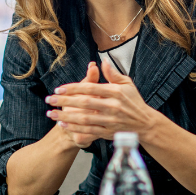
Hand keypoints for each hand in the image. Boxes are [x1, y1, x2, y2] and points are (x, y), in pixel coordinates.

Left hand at [45, 58, 162, 140]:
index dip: (73, 88)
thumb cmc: (134, 102)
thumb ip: (113, 74)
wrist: (145, 124)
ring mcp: (110, 120)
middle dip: (65, 101)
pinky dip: (75, 128)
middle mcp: (113, 106)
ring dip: (66, 116)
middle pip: (85, 103)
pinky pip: (89, 130)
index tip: (59, 88)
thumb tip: (102, 61)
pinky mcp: (108, 132)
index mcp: (116, 92)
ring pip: (84, 118)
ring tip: (51, 113)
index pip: (91, 88)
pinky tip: (63, 124)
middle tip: (50, 99)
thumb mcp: (127, 84)